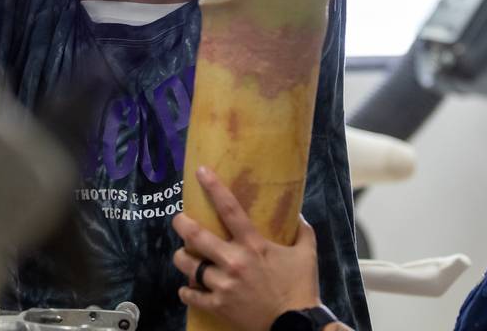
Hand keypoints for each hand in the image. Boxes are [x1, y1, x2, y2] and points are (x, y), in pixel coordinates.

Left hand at [172, 166, 322, 330]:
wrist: (296, 326)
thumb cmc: (302, 288)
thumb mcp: (307, 254)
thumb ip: (302, 230)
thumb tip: (297, 213)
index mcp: (254, 245)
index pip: (230, 210)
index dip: (214, 188)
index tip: (201, 172)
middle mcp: (235, 262)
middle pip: (197, 237)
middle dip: (182, 224)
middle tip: (178, 219)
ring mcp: (224, 285)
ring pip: (189, 266)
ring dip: (181, 258)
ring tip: (182, 255)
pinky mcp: (219, 306)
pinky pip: (192, 296)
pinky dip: (187, 291)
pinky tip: (188, 288)